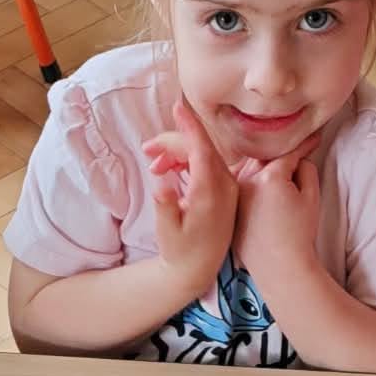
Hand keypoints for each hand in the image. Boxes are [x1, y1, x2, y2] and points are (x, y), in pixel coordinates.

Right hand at [140, 101, 236, 287]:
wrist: (198, 269)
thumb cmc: (180, 252)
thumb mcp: (167, 232)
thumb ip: (164, 207)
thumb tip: (160, 184)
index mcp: (211, 192)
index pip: (201, 149)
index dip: (189, 126)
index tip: (178, 106)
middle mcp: (224, 186)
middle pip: (199, 149)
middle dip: (172, 143)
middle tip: (147, 150)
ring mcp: (227, 187)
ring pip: (202, 155)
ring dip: (177, 154)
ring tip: (154, 166)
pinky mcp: (225, 191)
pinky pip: (207, 165)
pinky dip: (187, 162)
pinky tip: (169, 172)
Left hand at [232, 138, 321, 281]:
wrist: (280, 267)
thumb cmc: (298, 235)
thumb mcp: (312, 198)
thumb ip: (307, 170)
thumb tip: (299, 160)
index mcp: (269, 176)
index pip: (289, 152)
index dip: (304, 145)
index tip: (314, 139)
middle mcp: (247, 181)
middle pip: (266, 157)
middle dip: (281, 153)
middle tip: (297, 152)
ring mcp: (234, 194)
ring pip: (248, 168)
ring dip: (263, 165)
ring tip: (277, 166)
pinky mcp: (229, 207)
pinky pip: (238, 185)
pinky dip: (249, 181)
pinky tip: (260, 186)